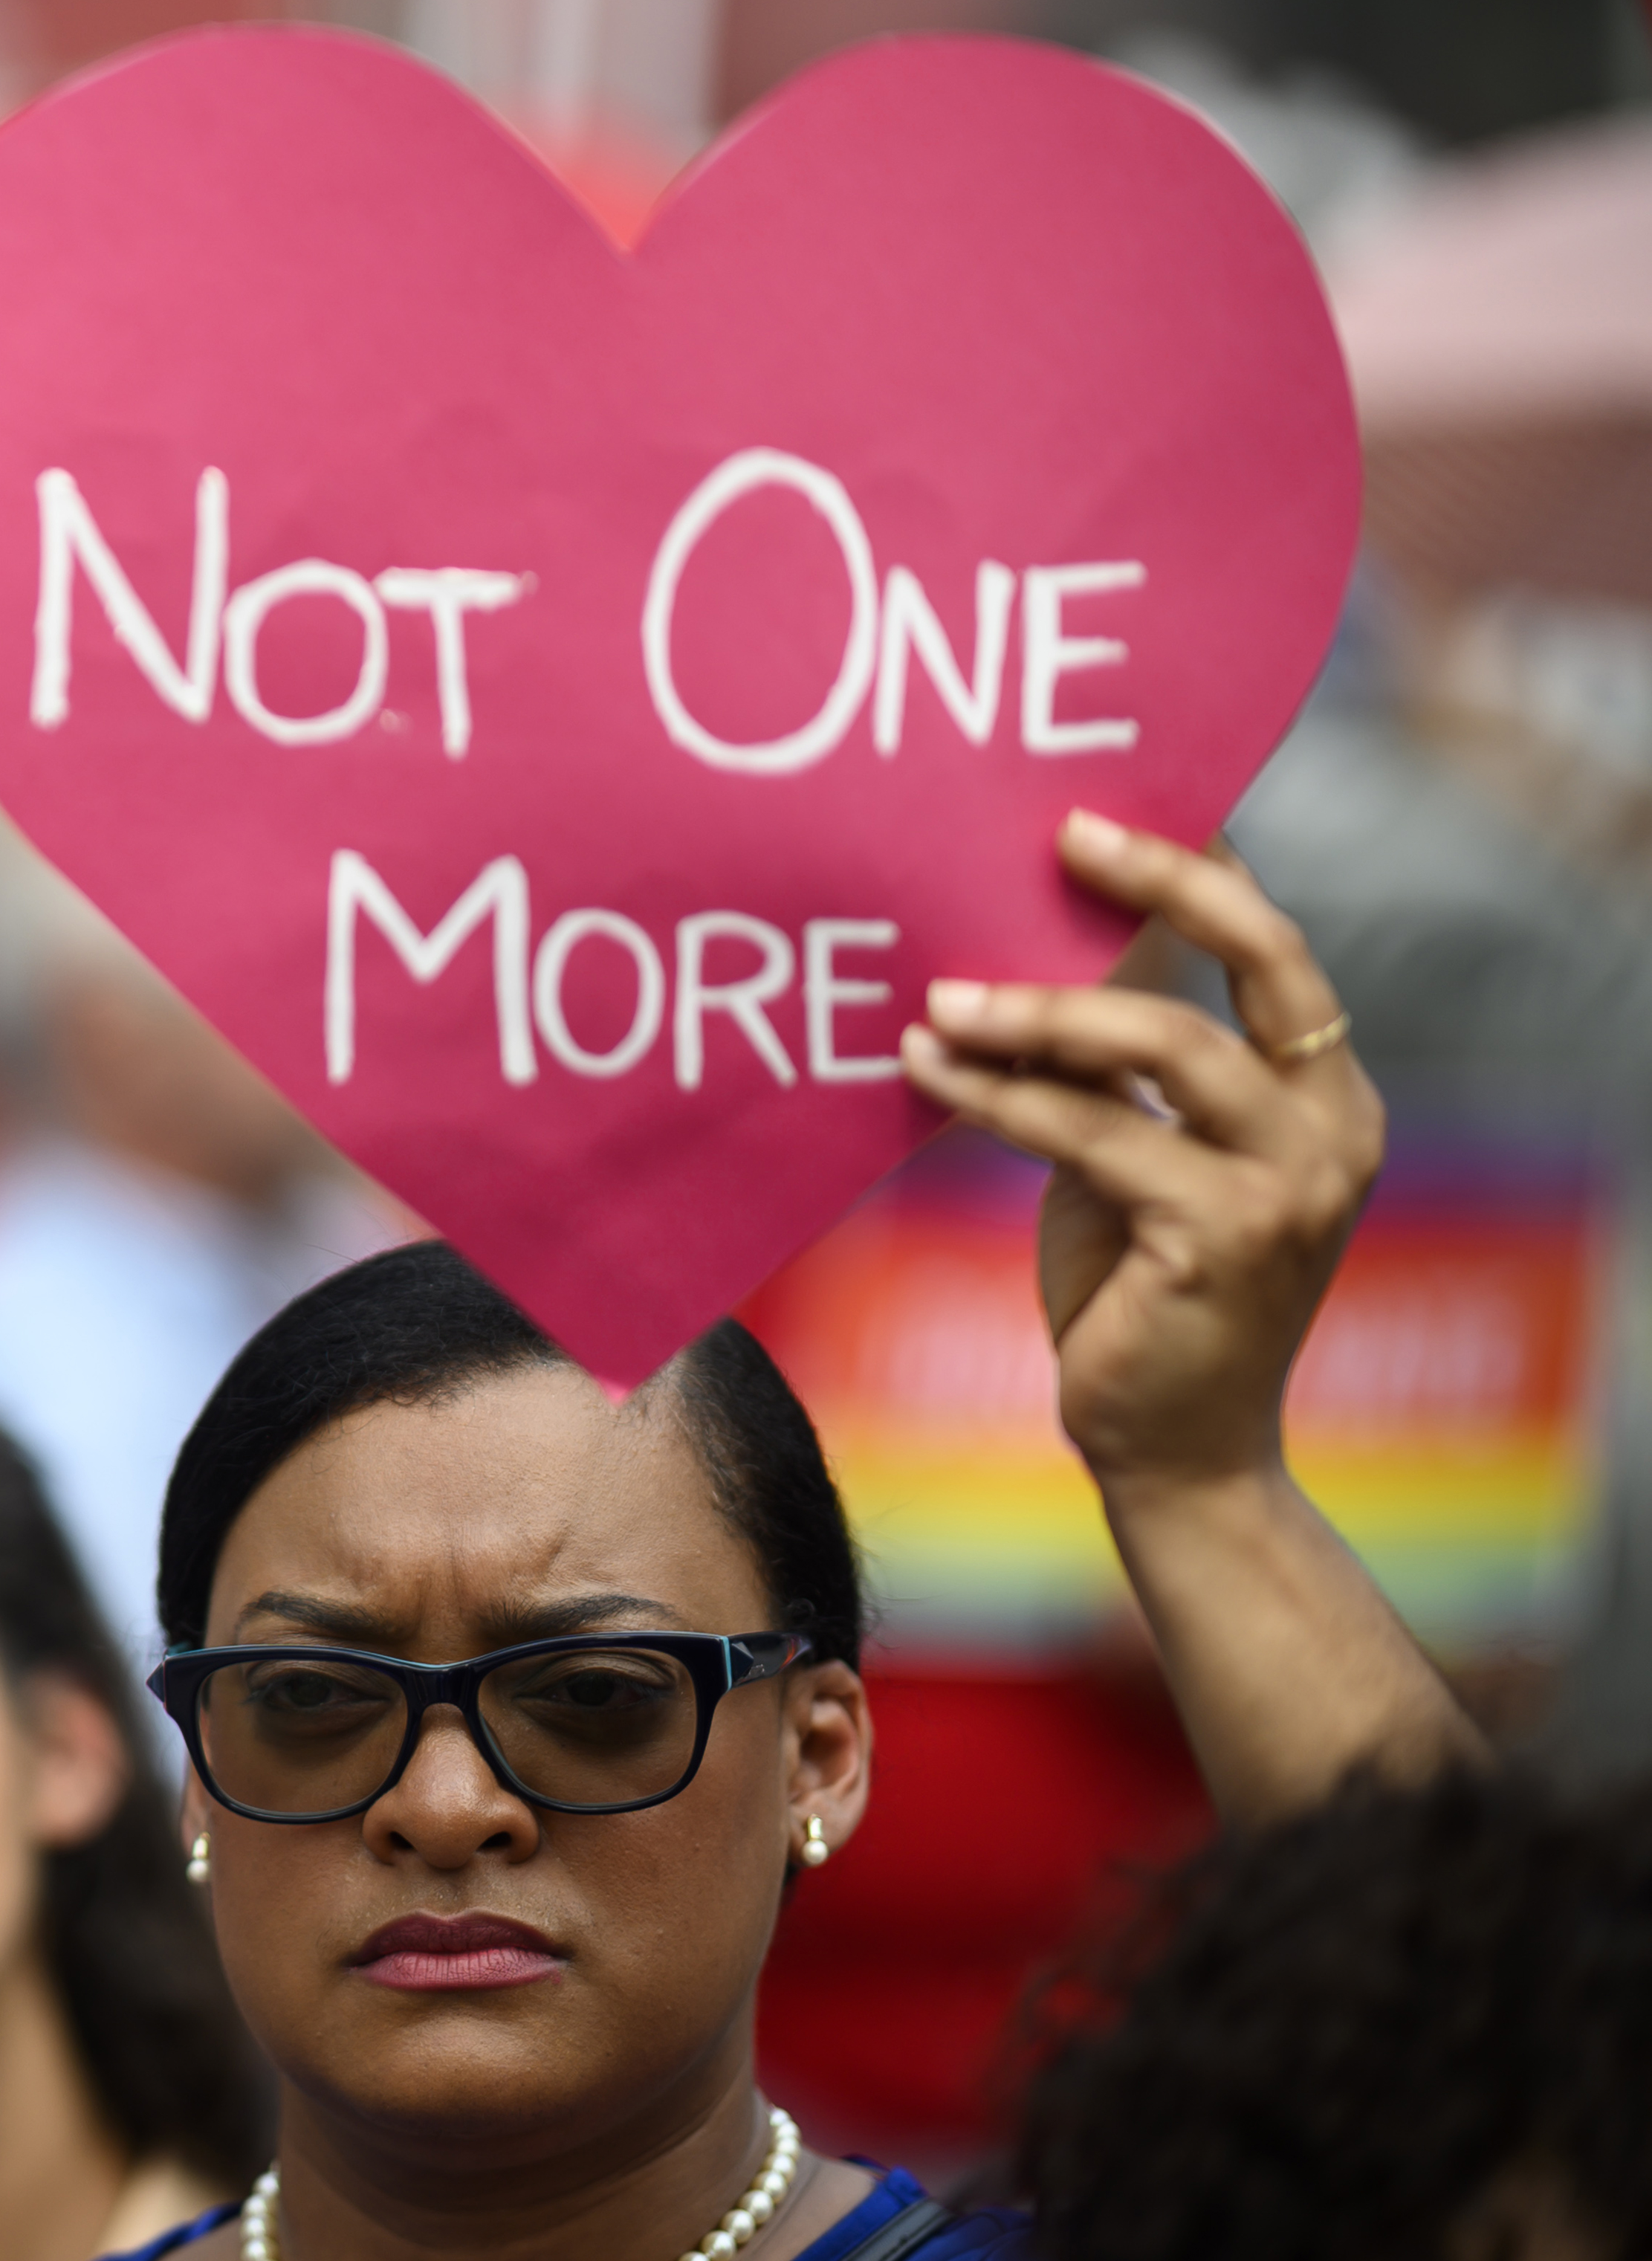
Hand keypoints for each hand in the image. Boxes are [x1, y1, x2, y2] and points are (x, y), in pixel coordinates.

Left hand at [900, 810, 1383, 1495]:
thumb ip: (1129, 1072)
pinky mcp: (1220, 1234)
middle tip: (1060, 838)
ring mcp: (1290, 1182)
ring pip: (1160, 1044)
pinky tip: (926, 1070)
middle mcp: (1333, 1126)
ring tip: (938, 995)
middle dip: (1163, 884)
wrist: (1172, 1449)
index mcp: (1329, 1095)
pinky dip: (998, 1096)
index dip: (1207, 872)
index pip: (1277, 953)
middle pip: (1258, 962)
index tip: (1113, 812)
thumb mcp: (1144, 1158)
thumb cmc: (1143, 1293)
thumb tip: (1051, 949)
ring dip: (1036, 1010)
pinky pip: (1089, 1132)